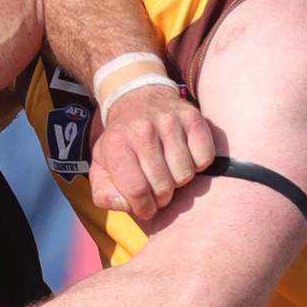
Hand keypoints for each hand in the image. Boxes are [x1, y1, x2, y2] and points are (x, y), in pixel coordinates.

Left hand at [88, 84, 213, 219]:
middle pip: (163, 186)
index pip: (136, 190)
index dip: (144, 207)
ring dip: (179, 181)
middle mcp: (143, 130)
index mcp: (117, 143)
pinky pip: (204, 159)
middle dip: (161, 197)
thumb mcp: (102, 164)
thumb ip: (104, 192)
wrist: (138, 98)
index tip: (145, 208)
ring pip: (185, 174)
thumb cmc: (122, 140)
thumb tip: (125, 206)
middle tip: (157, 190)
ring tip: (168, 171)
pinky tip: (183, 157)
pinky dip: (197, 165)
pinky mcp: (192, 118)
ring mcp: (169, 122)